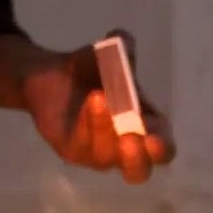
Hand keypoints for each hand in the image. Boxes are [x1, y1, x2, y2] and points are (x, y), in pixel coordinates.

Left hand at [23, 29, 175, 182]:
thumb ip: (122, 49)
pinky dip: (87, 125)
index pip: (162, 150)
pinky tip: (88, 103)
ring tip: (100, 98)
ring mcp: (99, 154)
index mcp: (148, 128)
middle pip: (139, 171)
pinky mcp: (74, 152)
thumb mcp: (109, 56)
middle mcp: (126, 148)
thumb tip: (124, 40)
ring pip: (108, 157)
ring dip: (105, 129)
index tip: (152, 133)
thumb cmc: (90, 71)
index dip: (160, 146)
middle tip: (130, 138)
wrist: (50, 78)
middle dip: (137, 158)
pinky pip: (83, 147)